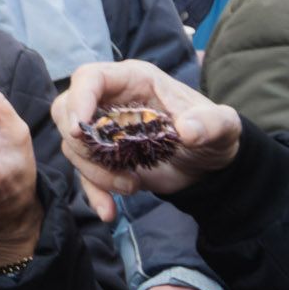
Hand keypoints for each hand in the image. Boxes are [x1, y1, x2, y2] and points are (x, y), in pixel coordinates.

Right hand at [54, 59, 241, 210]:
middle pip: (67, 109)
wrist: (208, 163)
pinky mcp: (104, 158)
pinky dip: (94, 194)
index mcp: (133, 80)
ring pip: (74, 146)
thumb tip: (188, 130)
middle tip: (107, 161)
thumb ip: (210, 124)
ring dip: (96, 172)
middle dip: (81, 141)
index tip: (80, 128)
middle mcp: (111, 100)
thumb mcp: (221, 126)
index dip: (79, 98)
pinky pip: (84, 174)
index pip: (90, 77)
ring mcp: (104, 130)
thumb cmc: (213, 131)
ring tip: (132, 186)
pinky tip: (109, 212)